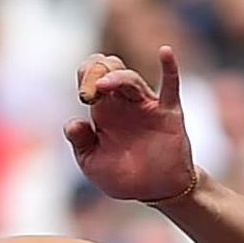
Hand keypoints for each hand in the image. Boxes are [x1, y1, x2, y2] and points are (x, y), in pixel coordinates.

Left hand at [66, 49, 200, 205]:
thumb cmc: (122, 176)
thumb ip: (80, 143)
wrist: (155, 191)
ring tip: (104, 85)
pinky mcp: (168, 112)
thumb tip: (72, 123)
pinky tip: (164, 51)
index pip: (92, 81)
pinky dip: (169, 67)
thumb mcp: (92, 163)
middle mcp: (123, 104)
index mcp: (103, 112)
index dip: (85, 76)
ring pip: (131, 80)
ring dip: (117, 78)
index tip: (83, 92)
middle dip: (99, 69)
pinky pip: (171, 86)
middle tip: (92, 81)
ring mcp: (146, 105)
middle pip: (110, 72)